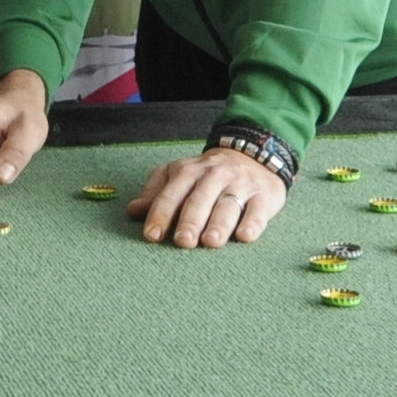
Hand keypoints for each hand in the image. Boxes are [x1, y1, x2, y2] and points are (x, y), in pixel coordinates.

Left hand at [126, 146, 286, 248]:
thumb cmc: (207, 176)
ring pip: (228, 204)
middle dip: (190, 220)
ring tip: (211, 242)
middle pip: (200, 199)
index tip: (151, 235)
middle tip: (183, 241)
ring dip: (219, 223)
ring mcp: (240, 184)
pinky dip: (253, 223)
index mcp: (188, 172)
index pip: (171, 194)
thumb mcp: (178, 176)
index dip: (161, 214)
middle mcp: (214, 176)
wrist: (253, 155)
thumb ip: (156, 193)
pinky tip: (245, 236)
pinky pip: (258, 209)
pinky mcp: (264, 196)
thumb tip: (132, 211)